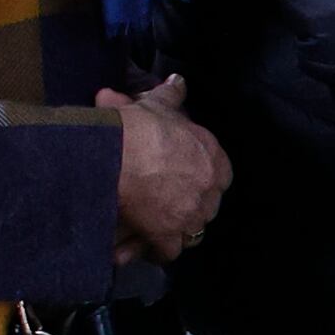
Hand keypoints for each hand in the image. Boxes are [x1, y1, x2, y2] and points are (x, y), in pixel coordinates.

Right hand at [103, 77, 230, 262]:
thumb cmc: (138, 127)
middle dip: (186, 205)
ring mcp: (191, 218)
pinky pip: (168, 252)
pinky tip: (139, 246)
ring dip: (173, 230)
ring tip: (149, 223)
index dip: (198, 177)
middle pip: (205, 206)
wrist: (115, 155)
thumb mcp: (155, 106)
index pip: (219, 175)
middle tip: (159, 200)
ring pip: (190, 231)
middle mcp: (209, 192)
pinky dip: (154, 250)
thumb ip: (171, 96)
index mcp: (213, 159)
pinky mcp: (169, 238)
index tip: (180, 176)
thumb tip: (178, 82)